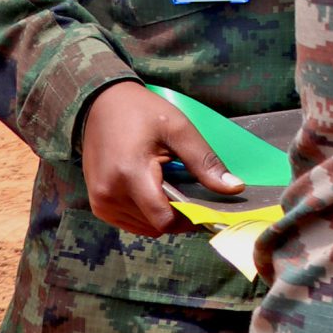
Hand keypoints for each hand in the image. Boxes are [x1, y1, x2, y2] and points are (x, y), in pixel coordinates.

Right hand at [78, 79, 242, 235]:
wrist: (102, 105)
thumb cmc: (142, 112)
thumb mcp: (179, 130)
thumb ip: (205, 162)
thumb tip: (235, 188)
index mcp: (130, 175)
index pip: (163, 220)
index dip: (190, 219)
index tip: (209, 208)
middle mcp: (109, 196)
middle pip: (155, 225)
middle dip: (180, 215)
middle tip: (194, 191)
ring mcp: (101, 204)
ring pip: (144, 227)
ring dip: (162, 215)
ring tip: (172, 185)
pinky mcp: (98, 205)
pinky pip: (130, 222)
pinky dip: (147, 214)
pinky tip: (156, 189)